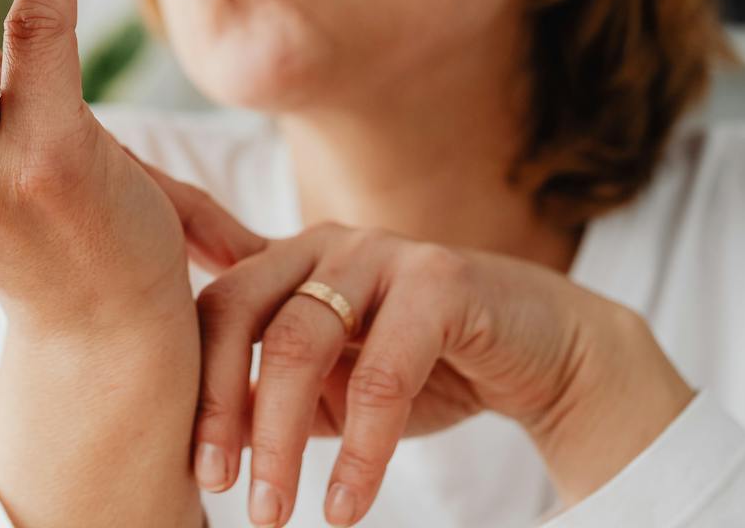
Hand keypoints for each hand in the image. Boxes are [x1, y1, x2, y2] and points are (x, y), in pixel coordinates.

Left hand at [130, 154, 695, 526]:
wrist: (548, 354)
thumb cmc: (429, 367)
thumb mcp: (338, 385)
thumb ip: (275, 395)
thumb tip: (210, 440)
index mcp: (291, 259)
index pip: (217, 310)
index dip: (197, 387)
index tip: (196, 470)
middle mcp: (327, 244)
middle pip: (245, 319)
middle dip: (224, 412)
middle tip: (221, 492)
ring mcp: (383, 253)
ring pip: (302, 343)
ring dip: (281, 439)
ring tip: (278, 513)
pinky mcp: (441, 281)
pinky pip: (383, 373)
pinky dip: (360, 448)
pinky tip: (346, 504)